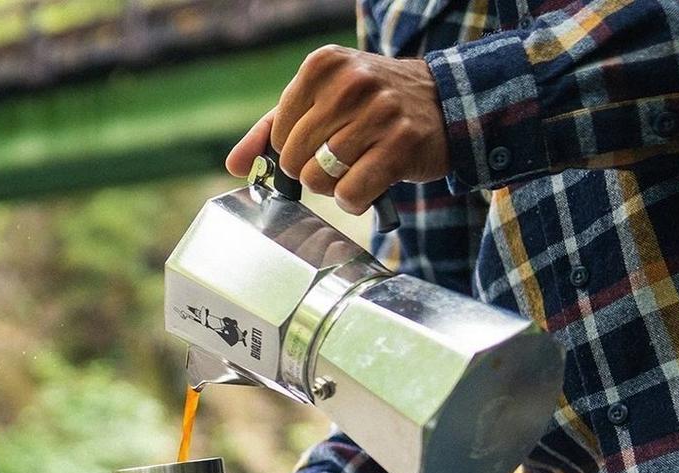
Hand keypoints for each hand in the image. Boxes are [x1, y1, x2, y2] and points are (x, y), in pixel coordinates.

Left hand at [225, 45, 448, 215]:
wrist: (443, 104)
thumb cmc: (372, 108)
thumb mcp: (323, 102)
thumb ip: (273, 130)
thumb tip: (235, 165)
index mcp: (323, 65)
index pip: (279, 134)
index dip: (294, 151)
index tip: (320, 144)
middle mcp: (350, 83)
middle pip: (295, 159)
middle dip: (312, 172)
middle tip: (340, 161)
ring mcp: (378, 112)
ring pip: (320, 178)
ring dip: (335, 187)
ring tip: (358, 169)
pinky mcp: (400, 144)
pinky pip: (351, 193)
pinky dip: (355, 201)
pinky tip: (369, 186)